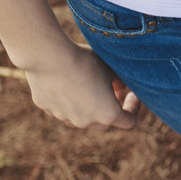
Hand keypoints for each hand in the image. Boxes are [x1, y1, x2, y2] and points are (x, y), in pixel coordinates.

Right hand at [22, 41, 140, 129]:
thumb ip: (120, 82)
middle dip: (110, 108)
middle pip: (104, 122)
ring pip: (81, 116)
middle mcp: (86, 122)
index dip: (134, 108)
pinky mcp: (47, 109)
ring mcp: (65, 117)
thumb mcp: (110, 69)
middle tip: (112, 90)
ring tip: (87, 83)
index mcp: (108, 115)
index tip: (132, 94)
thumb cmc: (86, 61)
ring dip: (88, 105)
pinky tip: (65, 79)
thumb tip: (121, 88)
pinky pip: (62, 107)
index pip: (128, 121)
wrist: (48, 56)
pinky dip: (67, 99)